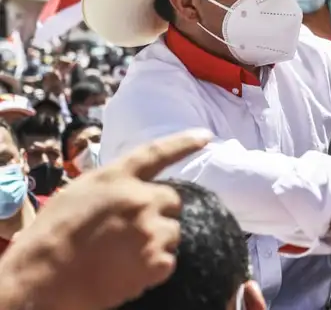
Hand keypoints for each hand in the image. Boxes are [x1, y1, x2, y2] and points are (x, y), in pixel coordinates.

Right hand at [0, 130, 210, 309]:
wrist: (40, 278)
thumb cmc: (50, 237)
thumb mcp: (77, 194)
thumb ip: (110, 187)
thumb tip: (131, 189)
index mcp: (116, 178)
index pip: (156, 153)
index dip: (183, 143)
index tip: (206, 137)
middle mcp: (140, 199)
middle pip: (172, 201)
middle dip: (160, 214)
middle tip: (133, 232)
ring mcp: (150, 230)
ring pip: (173, 233)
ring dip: (157, 242)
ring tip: (124, 255)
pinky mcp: (156, 261)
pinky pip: (168, 262)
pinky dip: (154, 269)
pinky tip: (128, 272)